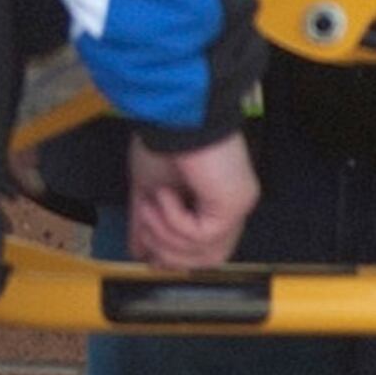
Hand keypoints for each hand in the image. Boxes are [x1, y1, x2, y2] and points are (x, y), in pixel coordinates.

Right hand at [126, 133, 258, 269]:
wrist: (173, 114)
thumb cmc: (165, 139)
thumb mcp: (148, 189)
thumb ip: (147, 223)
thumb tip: (139, 251)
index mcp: (215, 201)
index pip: (205, 250)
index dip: (175, 259)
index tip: (148, 260)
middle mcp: (231, 205)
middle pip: (209, 259)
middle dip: (168, 254)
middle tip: (145, 234)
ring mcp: (236, 206)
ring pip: (207, 254)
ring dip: (167, 238)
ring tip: (151, 207)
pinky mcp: (235, 204)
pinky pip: (202, 236)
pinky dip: (174, 219)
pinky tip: (166, 194)